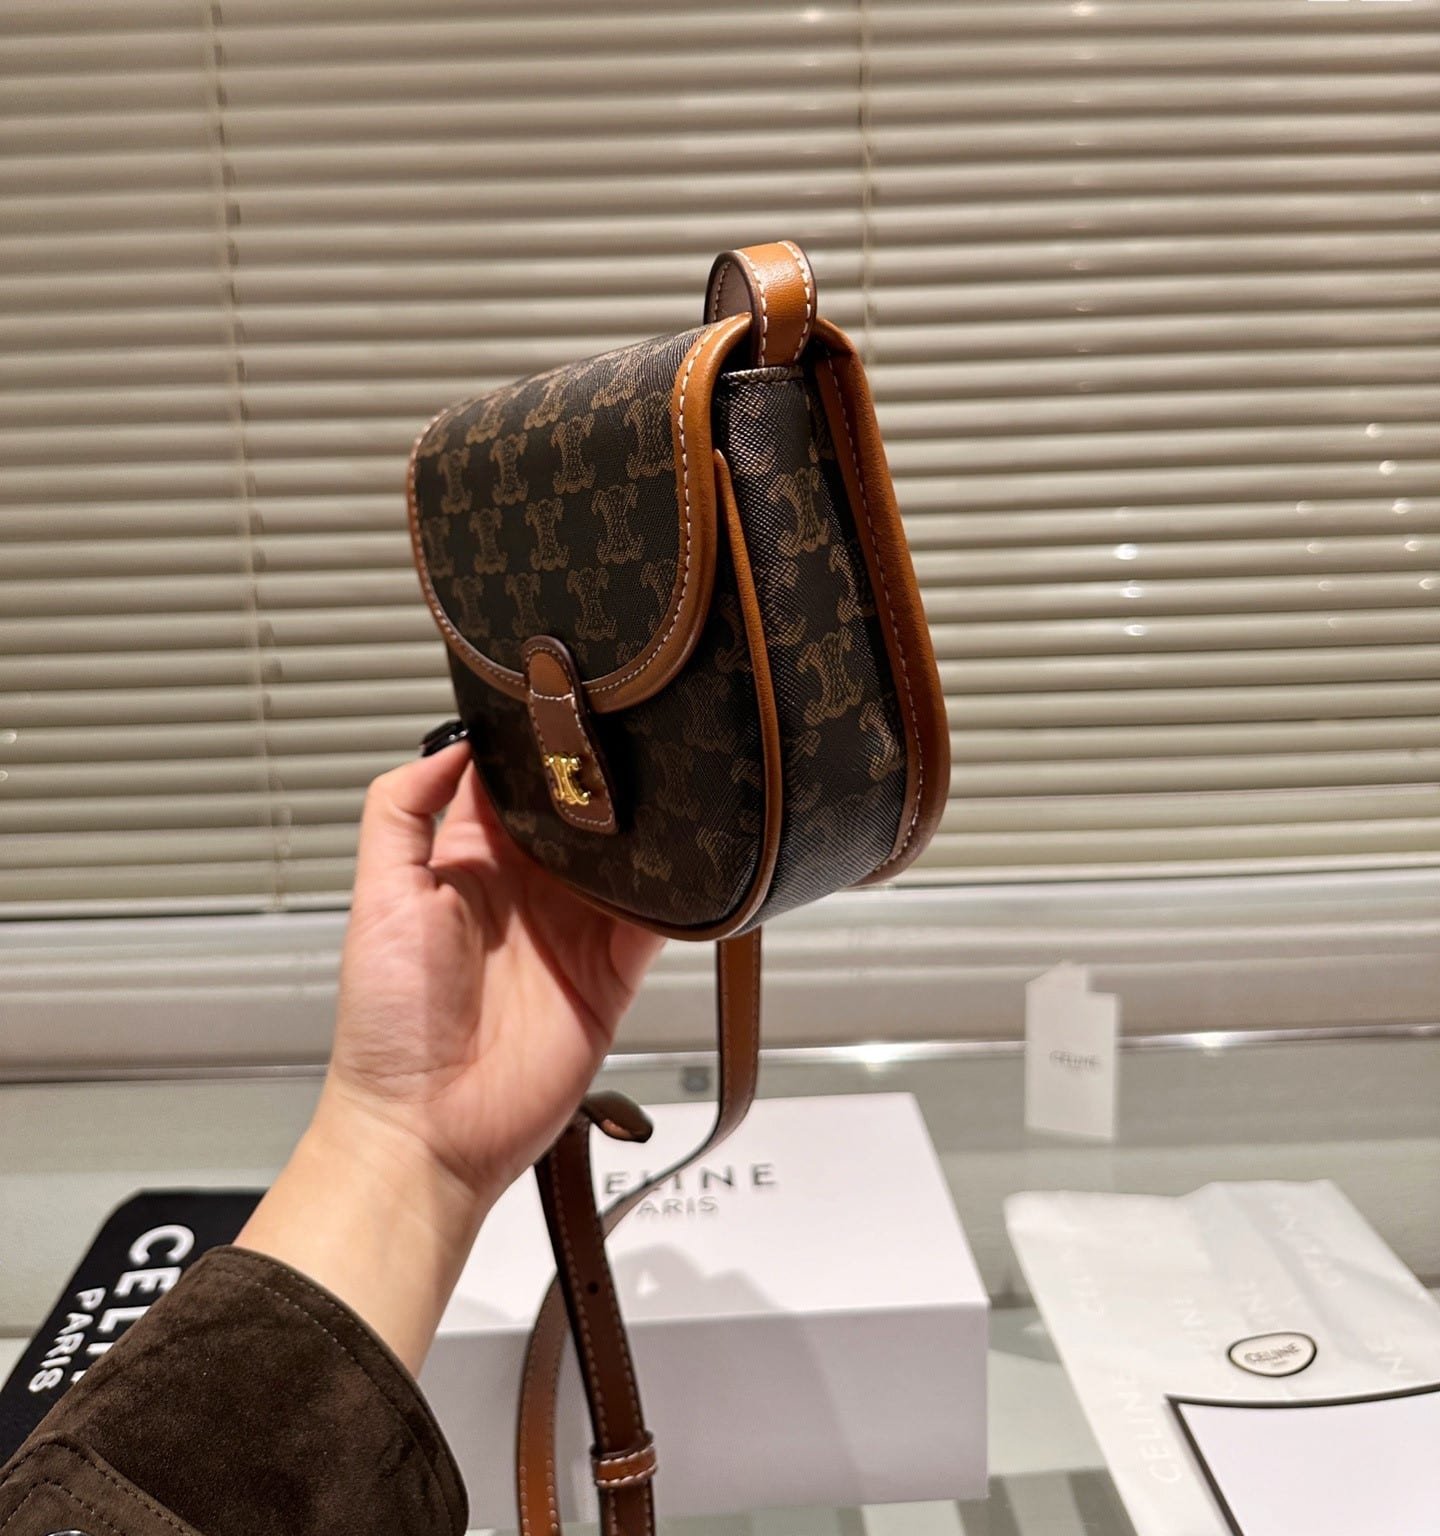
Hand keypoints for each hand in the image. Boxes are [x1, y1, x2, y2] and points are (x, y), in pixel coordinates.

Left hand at [239, 742, 661, 1369]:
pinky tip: (693, 866)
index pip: (509, 785)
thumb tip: (450, 742)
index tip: (565, 707)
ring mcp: (571, 931)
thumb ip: (401, 812)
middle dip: (602, 781)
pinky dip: (680, 898)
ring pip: (623, 861)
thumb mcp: (378, 899)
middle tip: (632, 735)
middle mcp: (524, 889)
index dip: (534, 748)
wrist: (427, 1129)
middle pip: (577, 816)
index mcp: (465, 862)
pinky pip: (657, 924)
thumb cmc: (388, 1024)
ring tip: (668, 789)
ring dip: (644, 831)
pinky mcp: (610, 975)